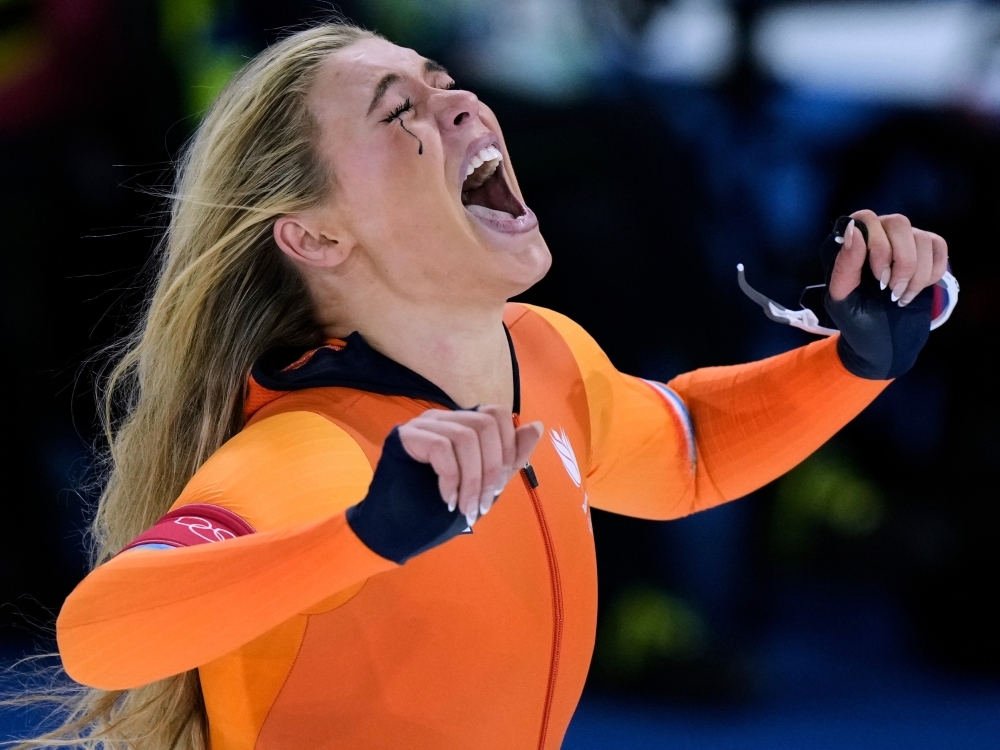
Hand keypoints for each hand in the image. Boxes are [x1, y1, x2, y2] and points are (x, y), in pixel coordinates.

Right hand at [398, 406, 542, 525]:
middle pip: (485, 423)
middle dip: (492, 468)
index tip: (497, 489)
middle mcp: (443, 418)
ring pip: (466, 436)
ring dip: (472, 480)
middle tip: (483, 503)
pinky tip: (447, 499)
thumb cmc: (437, 509)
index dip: (507, 448)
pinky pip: (441, 447)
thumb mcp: (484, 484)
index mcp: (462, 425)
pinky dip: (451, 478)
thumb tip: (537, 426)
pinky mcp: (405, 436)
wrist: (394, 532)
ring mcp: (422, 424)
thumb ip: (509, 458)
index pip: (496, 414)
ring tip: (466, 508)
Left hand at [829, 210, 947, 305]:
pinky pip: (939, 246)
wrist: (878, 338)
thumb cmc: (855, 315)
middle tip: (892, 290)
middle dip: (902, 261)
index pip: (866, 218)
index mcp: (852, 240)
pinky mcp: (927, 250)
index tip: (879, 278)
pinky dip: (932, 272)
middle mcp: (879, 233)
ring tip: (901, 295)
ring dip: (916, 273)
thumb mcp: (842, 295)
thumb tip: (854, 229)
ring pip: (921, 237)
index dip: (878, 246)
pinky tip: (917, 289)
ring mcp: (904, 240)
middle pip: (899, 223)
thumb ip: (845, 263)